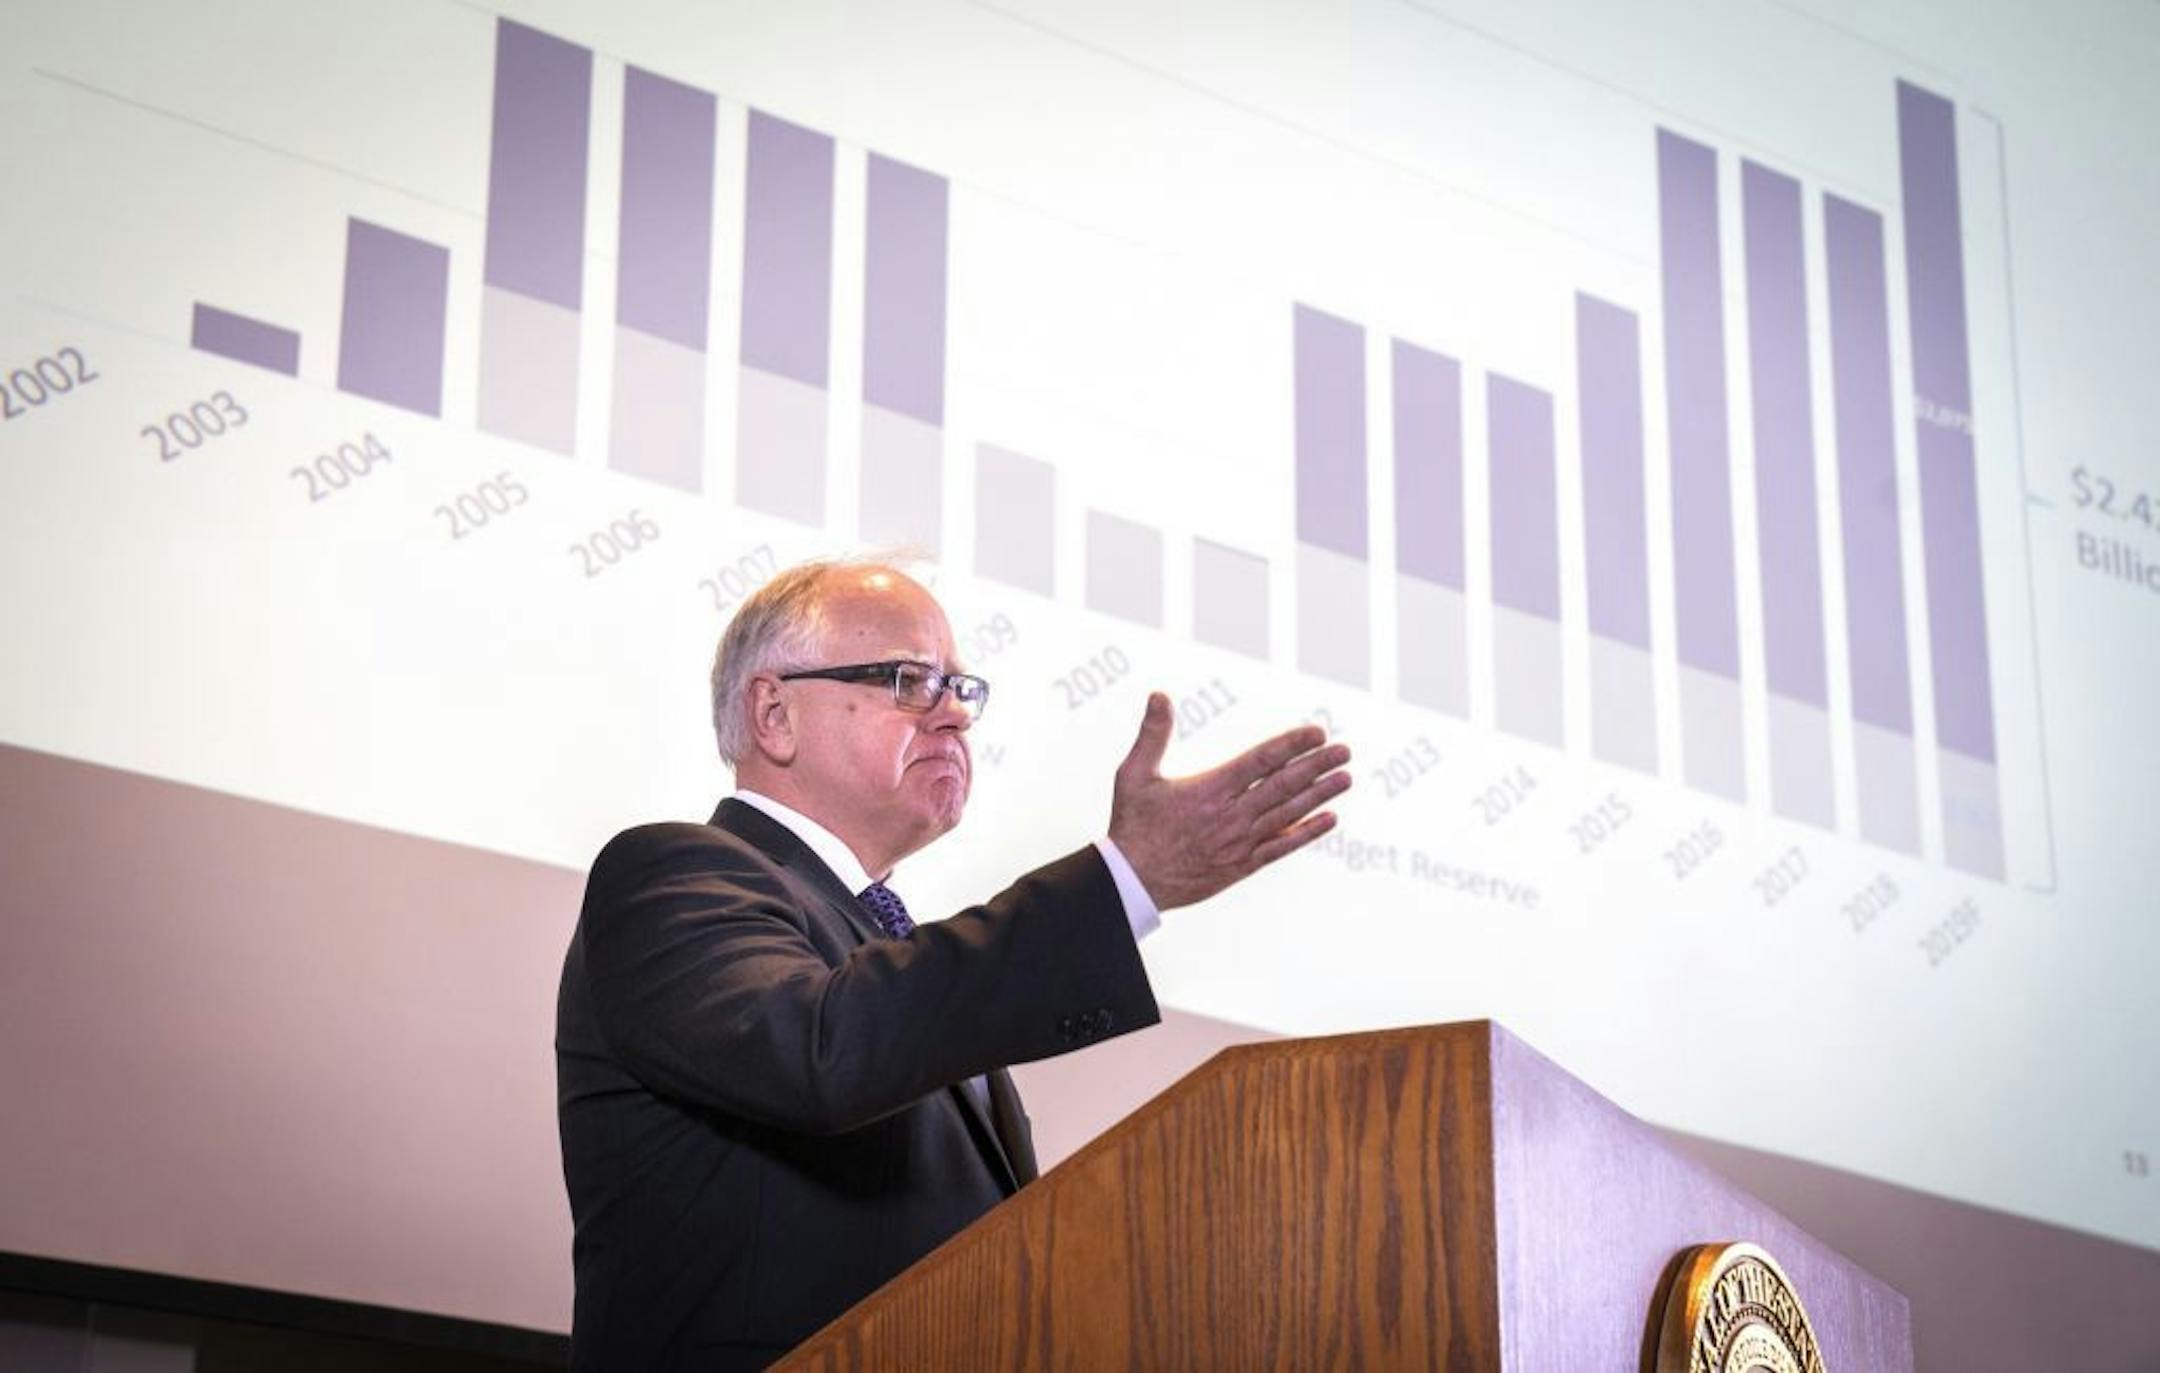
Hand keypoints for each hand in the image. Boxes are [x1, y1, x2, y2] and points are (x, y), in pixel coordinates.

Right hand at [1107, 692, 1351, 910]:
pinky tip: (1330, 819)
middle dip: (1317, 766)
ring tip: (1346, 778)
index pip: (1261, 760)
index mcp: (1210, 789)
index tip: (1318, 733)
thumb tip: (1159, 695)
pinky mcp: (1242, 866)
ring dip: (1320, 794)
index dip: (1292, 745)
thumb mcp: (1133, 774)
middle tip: (1344, 751)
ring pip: (1288, 813)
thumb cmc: (1132, 825)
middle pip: (1283, 785)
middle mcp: (1231, 815)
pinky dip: (1307, 833)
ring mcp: (1239, 842)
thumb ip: (1152, 735)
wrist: (1132, 882)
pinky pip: (1282, 847)